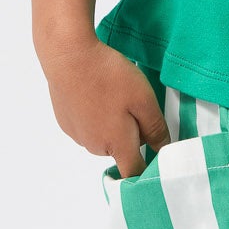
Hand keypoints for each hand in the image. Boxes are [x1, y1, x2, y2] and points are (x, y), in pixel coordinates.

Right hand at [39, 34, 169, 176]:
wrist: (68, 56)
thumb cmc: (108, 76)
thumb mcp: (144, 100)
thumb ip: (155, 129)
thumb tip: (163, 149)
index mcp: (116, 144)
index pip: (134, 172)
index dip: (147, 170)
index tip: (156, 156)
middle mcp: (94, 146)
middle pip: (121, 150)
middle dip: (132, 134)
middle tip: (134, 103)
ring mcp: (77, 134)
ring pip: (104, 137)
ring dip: (112, 124)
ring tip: (112, 93)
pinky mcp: (65, 121)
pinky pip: (87, 126)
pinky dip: (95, 115)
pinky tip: (95, 92)